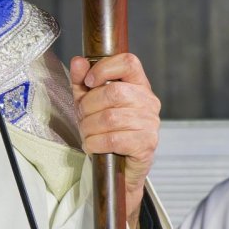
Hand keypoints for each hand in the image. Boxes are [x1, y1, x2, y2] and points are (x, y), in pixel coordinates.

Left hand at [70, 53, 160, 228]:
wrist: (118, 166)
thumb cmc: (105, 130)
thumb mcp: (89, 102)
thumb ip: (82, 81)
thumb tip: (79, 61)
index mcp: (138, 85)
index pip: (129, 62)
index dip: (105, 68)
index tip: (89, 81)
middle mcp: (148, 102)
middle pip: (114, 92)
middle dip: (88, 106)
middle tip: (82, 116)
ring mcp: (150, 123)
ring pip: (111, 118)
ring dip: (89, 127)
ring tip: (86, 133)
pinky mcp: (146, 144)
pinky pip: (114, 139)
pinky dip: (96, 143)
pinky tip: (92, 145)